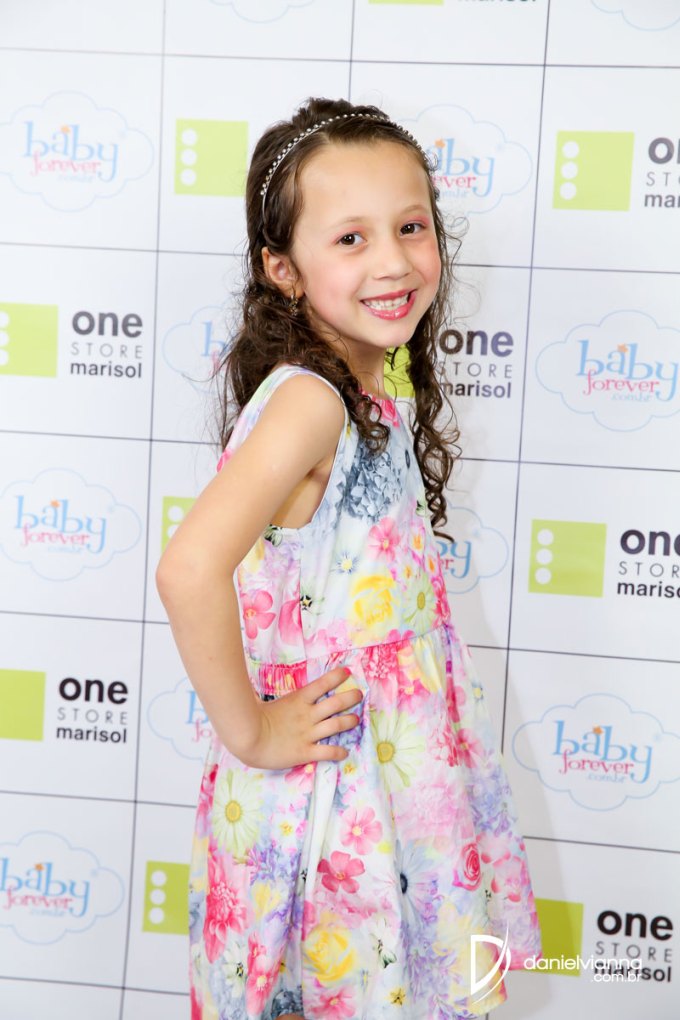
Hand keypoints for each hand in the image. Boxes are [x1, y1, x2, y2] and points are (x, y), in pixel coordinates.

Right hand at [233, 666, 363, 769]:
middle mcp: (307, 715)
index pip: (322, 684)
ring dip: (349, 722)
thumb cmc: (250, 718)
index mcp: (297, 700)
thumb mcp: (260, 701)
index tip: (347, 672)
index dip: (336, 677)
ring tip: (356, 720)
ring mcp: (308, 733)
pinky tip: (344, 752)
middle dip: (350, 698)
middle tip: (359, 695)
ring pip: (336, 725)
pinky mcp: (306, 751)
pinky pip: (327, 752)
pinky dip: (338, 752)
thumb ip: (261, 694)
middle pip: (336, 703)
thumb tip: (248, 687)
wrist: (248, 738)